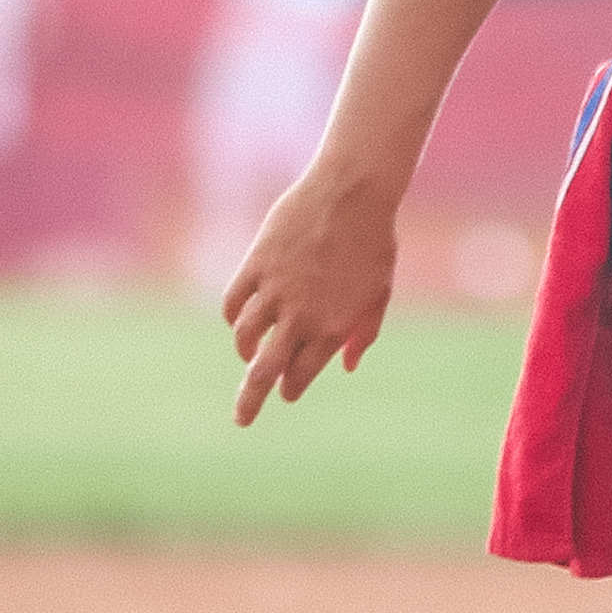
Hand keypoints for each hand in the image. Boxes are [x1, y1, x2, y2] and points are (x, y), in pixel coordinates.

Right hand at [221, 164, 401, 425]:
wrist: (353, 192)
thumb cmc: (374, 241)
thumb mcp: (379, 292)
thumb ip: (363, 332)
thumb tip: (347, 366)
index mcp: (333, 326)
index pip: (302, 374)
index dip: (292, 387)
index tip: (288, 392)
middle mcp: (300, 315)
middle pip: (265, 371)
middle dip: (251, 400)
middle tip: (241, 420)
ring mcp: (275, 290)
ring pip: (245, 337)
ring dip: (245, 351)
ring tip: (248, 353)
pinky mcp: (256, 264)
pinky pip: (233, 303)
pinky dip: (233, 318)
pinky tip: (238, 321)